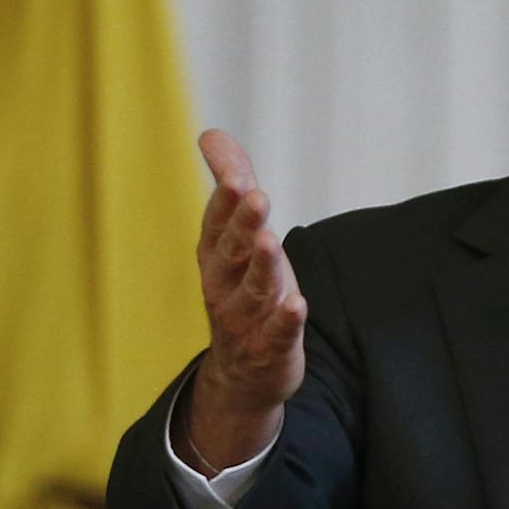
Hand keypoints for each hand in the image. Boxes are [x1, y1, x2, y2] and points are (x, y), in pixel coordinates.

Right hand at [176, 129, 305, 473]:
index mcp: (216, 257)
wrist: (243, 373)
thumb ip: (231, 186)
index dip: (226, 202)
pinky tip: (297, 303)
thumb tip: (211, 134)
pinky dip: (286, 320)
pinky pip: (277, 333)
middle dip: (242, 223)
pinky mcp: (271, 347)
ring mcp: (246, 319)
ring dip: (261, 265)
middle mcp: (224, 286)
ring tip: (270, 240)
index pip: (216, 225)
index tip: (238, 177)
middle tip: (255, 195)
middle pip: (232, 252)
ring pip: (252, 290)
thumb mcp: (237, 239)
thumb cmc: (243, 290)